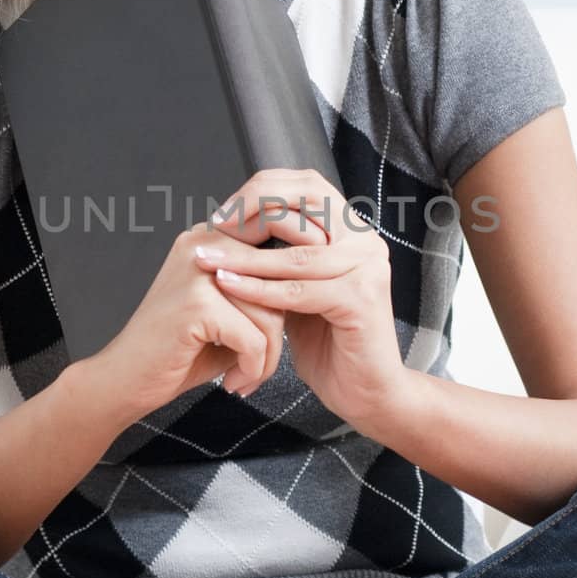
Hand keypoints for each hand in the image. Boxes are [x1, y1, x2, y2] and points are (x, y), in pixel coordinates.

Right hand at [89, 222, 287, 419]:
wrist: (124, 381)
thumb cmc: (177, 351)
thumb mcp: (226, 313)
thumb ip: (261, 293)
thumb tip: (313, 286)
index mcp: (210, 239)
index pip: (275, 244)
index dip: (296, 280)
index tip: (304, 315)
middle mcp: (203, 244)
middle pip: (277, 281)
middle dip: (278, 332)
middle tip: (261, 366)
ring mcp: (199, 271)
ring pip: (270, 313)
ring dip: (266, 358)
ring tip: (246, 379)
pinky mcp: (197, 303)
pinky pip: (254, 338)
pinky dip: (252, 367)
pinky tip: (235, 383)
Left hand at [193, 168, 408, 429]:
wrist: (364, 391)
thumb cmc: (329, 340)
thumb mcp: (300, 286)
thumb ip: (281, 254)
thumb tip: (236, 224)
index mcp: (353, 230)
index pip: (307, 186)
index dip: (263, 189)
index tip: (223, 209)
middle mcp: (366, 241)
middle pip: (307, 202)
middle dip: (254, 207)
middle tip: (215, 223)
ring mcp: (367, 268)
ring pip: (296, 253)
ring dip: (245, 256)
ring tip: (209, 259)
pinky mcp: (361, 299)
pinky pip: (299, 290)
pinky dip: (259, 289)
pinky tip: (229, 286)